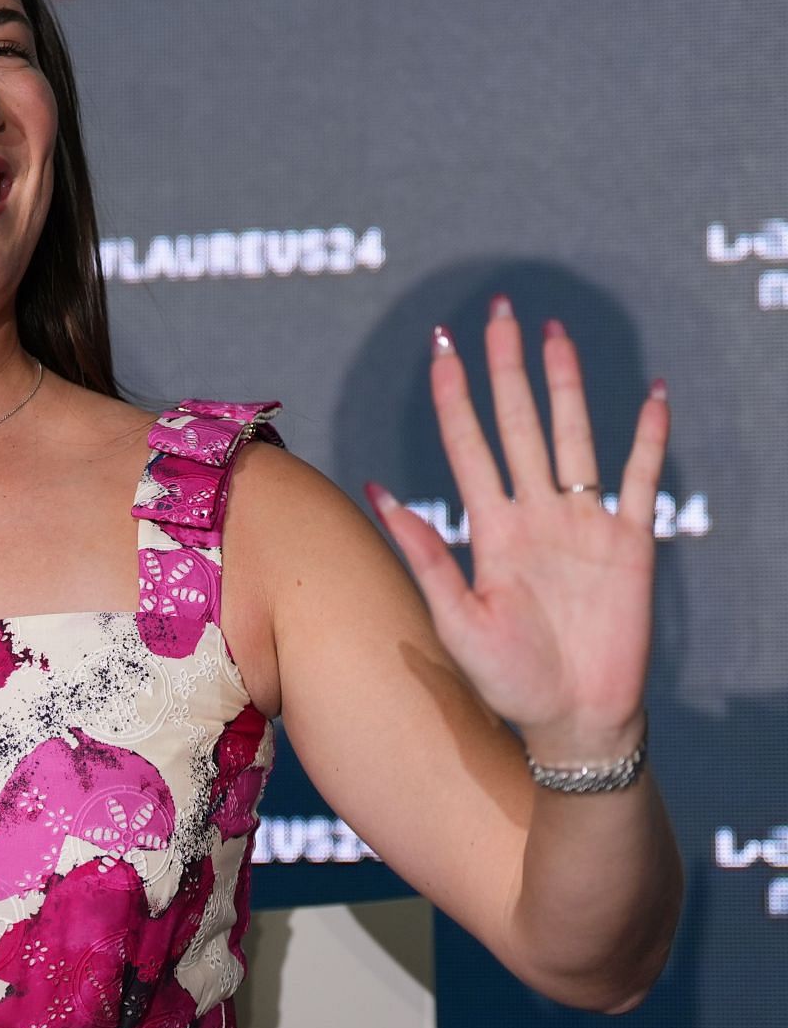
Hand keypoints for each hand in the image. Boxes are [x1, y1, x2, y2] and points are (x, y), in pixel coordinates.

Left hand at [366, 296, 668, 761]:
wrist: (571, 719)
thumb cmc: (506, 678)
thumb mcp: (454, 618)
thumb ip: (422, 554)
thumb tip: (378, 491)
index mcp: (489, 527)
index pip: (467, 443)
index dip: (454, 394)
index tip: (442, 344)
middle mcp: (534, 513)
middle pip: (519, 422)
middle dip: (506, 367)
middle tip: (499, 309)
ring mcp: (583, 524)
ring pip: (573, 435)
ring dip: (566, 384)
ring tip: (554, 333)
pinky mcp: (630, 545)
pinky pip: (638, 479)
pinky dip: (646, 438)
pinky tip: (649, 394)